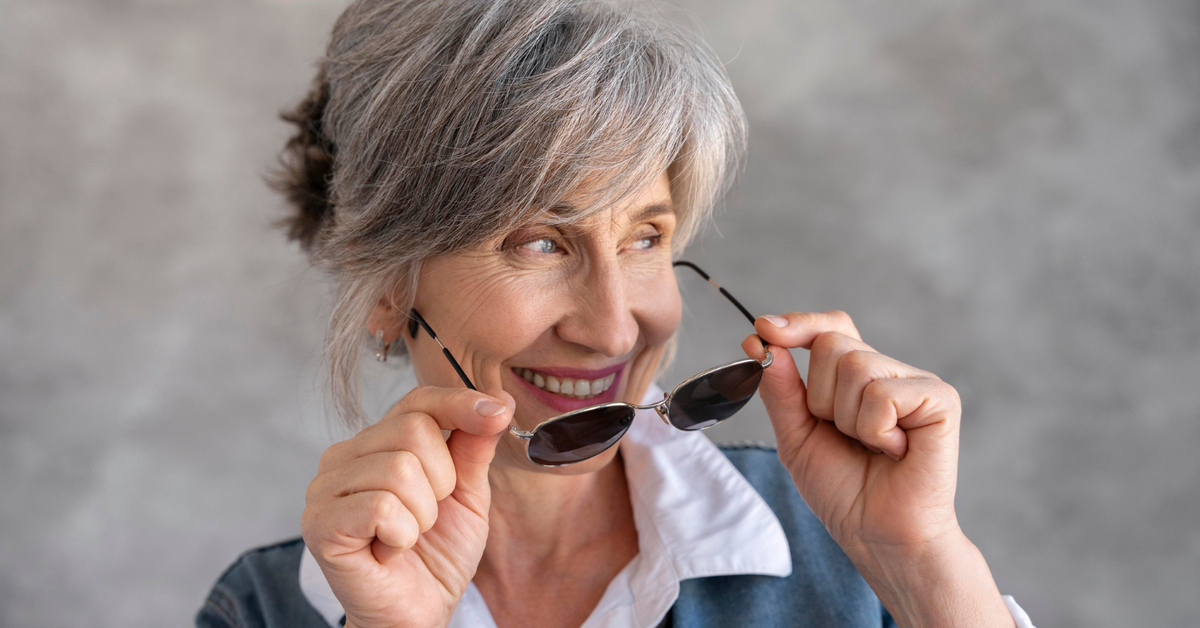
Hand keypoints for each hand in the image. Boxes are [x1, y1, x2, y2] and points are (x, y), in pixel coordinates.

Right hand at [301, 386, 512, 627]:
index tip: (497, 414)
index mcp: (377, 442)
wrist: (417, 612)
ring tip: (407, 537)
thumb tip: (497, 398)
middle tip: (428, 517)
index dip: (460, 404)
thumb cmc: (437, 554)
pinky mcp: (320, 523)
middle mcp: (344, 456)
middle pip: (413, 430)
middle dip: (442, 481)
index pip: (418, 401)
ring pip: (400, 470)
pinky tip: (389, 551)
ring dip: (423, 515)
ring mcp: (325, 488)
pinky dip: (402, 536)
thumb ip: (475, 445)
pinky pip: (382, 507)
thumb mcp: (468, 493)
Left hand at [744, 311, 1012, 627]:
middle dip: (819, 398)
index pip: (829, 327)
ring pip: (854, 366)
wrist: (877, 534)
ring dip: (847, 419)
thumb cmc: (843, 489)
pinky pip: (882, 393)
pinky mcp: (940, 399)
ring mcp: (915, 382)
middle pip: (831, 344)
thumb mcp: (795, 436)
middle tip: (845, 436)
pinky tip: (894, 451)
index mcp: (855, 376)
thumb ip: (779, 389)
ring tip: (871, 447)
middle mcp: (887, 370)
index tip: (763, 331)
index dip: (798, 324)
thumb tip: (761, 342)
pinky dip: (875, 430)